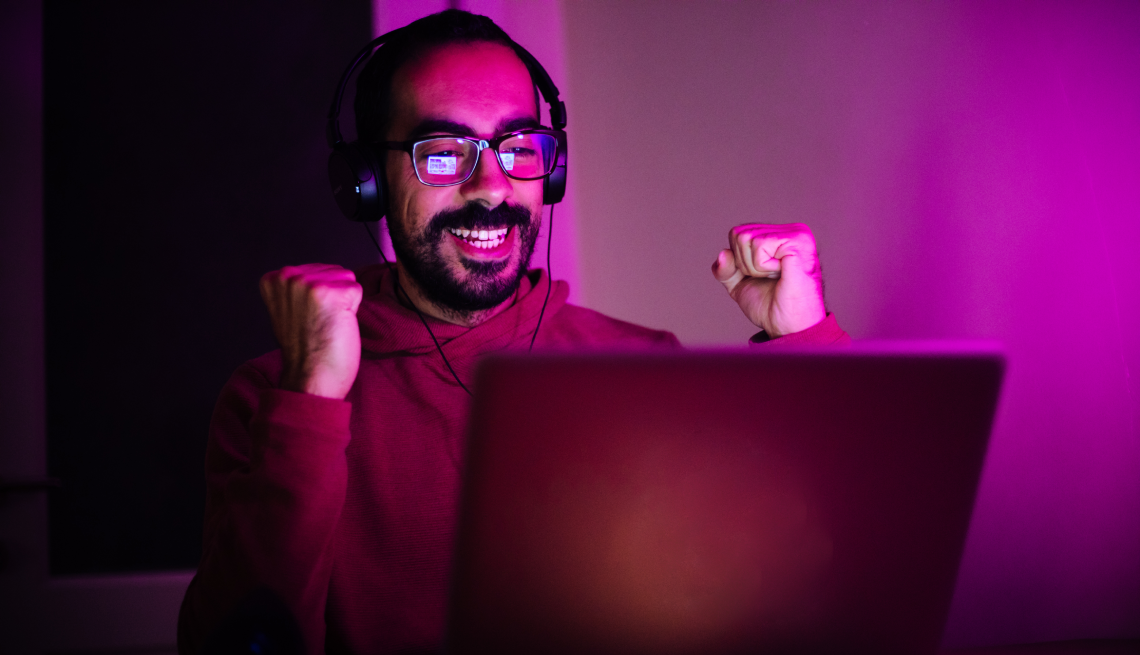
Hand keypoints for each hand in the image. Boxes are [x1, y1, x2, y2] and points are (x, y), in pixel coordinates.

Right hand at [259, 264, 362, 398]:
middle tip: (318, 322)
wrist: (310, 378)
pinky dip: (353, 310)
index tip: (307, 317)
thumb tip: (319, 273)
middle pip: (333, 271)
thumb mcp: (287, 309)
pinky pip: (357, 290)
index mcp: (275, 278)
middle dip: (332, 296)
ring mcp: (310, 284)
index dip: (319, 296)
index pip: (316, 269)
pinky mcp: (332, 293)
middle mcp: (289, 277)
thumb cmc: (304, 350)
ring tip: (326, 324)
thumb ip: (297, 288)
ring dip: (343, 303)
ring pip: (346, 279)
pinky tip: (335, 326)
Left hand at [711, 223, 825, 337]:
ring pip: (746, 238)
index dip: (738, 261)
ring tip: (776, 277)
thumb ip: (726, 268)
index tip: (761, 276)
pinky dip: (763, 266)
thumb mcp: (739, 284)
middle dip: (745, 264)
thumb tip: (723, 254)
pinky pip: (759, 245)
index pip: (737, 234)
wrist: (787, 326)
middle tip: (769, 278)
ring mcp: (796, 233)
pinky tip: (782, 273)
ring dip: (755, 267)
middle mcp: (790, 230)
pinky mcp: (797, 241)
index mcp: (779, 236)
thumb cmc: (770, 305)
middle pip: (739, 234)